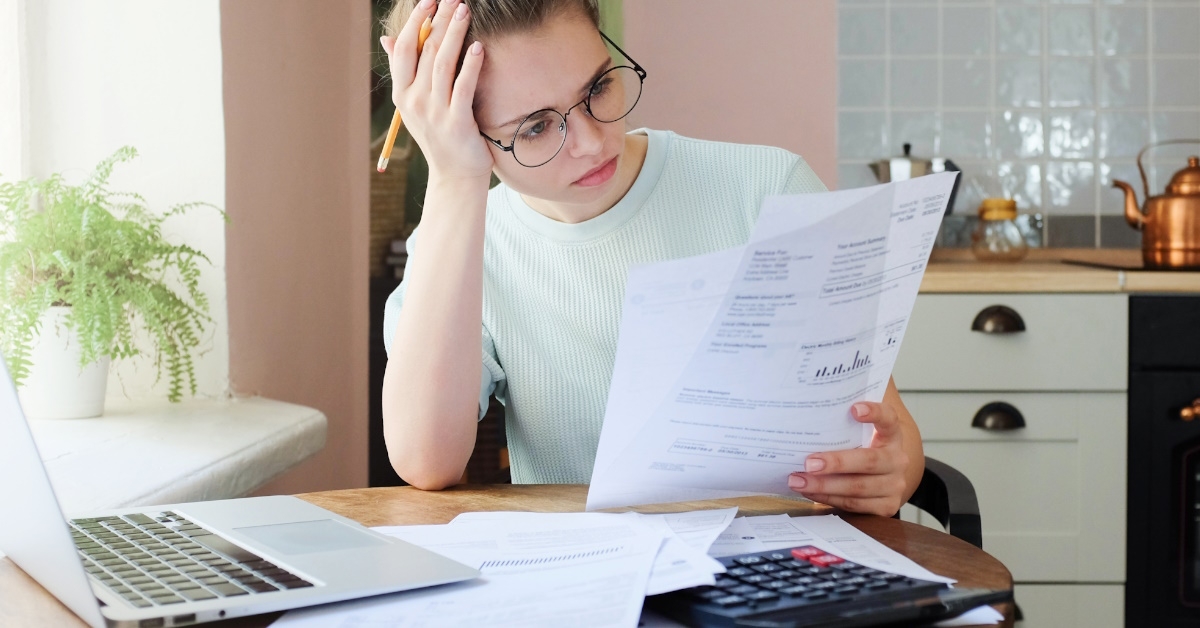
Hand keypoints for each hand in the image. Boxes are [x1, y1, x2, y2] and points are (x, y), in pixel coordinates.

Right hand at [380, 0, 493, 182]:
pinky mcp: (457, 122)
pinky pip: (463, 87)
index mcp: (402, 94)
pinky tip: (478, 47)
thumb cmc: (440, 135)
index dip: (415, 23)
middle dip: (439, 21)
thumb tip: (388, 39)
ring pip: (443, 64)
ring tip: (466, 12)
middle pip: (425, 51)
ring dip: (454, 34)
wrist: (456, 175)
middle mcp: (414, 101)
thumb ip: (405, 72)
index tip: (428, 1)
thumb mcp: (416, 104)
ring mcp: (435, 112)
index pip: (404, 49)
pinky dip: (471, 65)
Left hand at [787, 402, 911, 516]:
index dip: (875, 412)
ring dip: (823, 485)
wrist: (882, 480)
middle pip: (868, 461)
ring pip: (857, 487)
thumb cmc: (861, 450)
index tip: (854, 409)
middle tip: (808, 463)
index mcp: (891, 435)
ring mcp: (894, 485)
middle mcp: (897, 460)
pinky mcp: (886, 507)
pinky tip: (809, 491)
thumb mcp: (858, 435)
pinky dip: (828, 498)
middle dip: (836, 463)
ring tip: (797, 481)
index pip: (888, 418)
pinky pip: (853, 504)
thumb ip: (842, 424)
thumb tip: (805, 411)